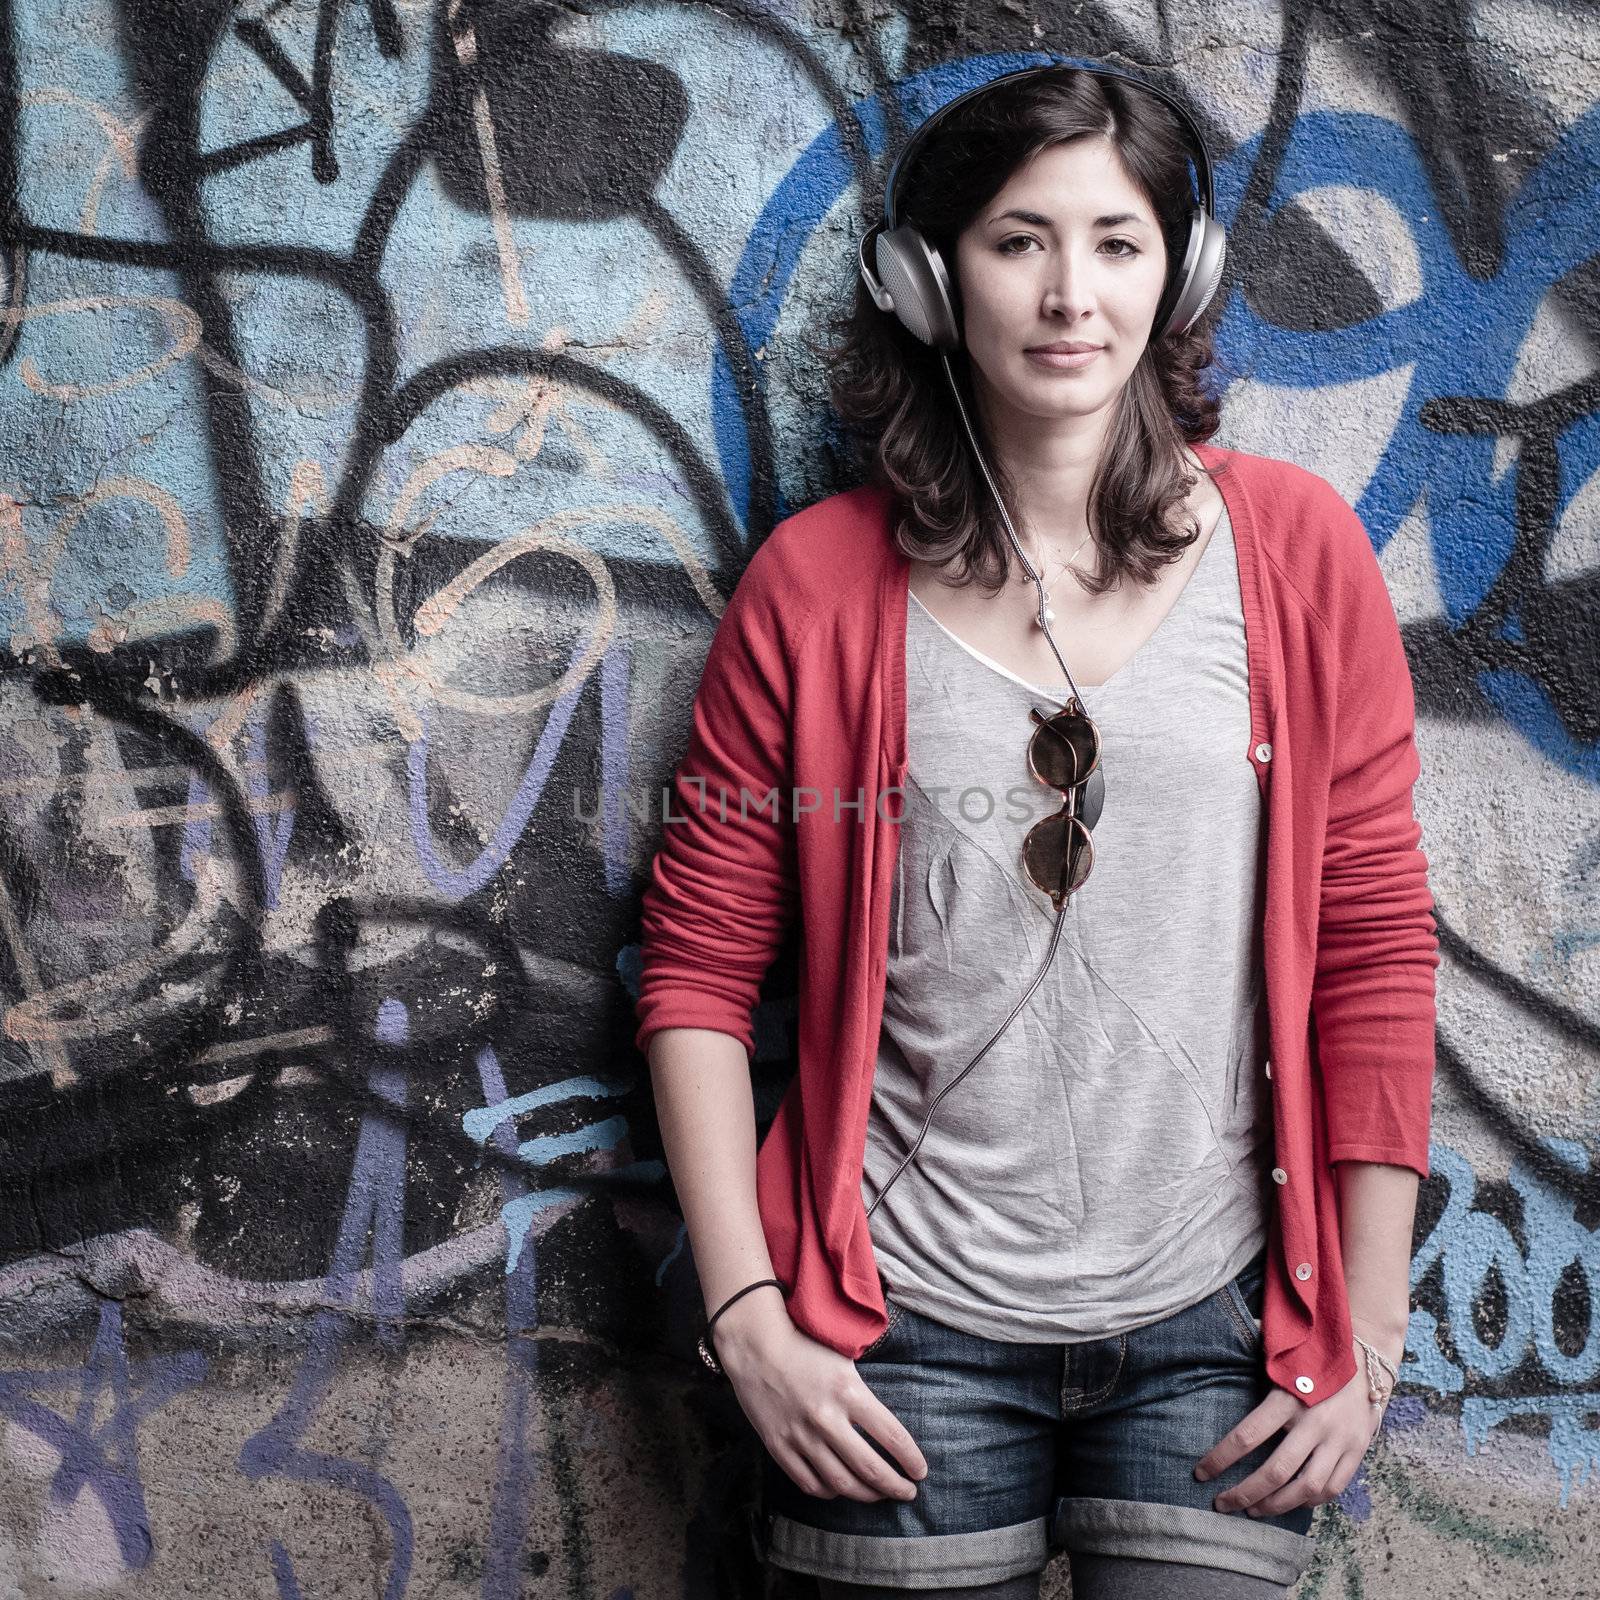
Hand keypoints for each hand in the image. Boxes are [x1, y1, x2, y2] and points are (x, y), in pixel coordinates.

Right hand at [713, 1293, 928, 1502]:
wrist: (755, 1345)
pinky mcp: (778, 1446)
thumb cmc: (805, 1346)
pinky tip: (841, 1488)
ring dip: (866, 1495)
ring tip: (879, 1495)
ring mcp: (800, 1435)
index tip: (920, 1471)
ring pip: (841, 1483)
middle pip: (870, 1468)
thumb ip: (864, 1394)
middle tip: (908, 1493)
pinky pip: (809, 1483)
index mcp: (848, 1391)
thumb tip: (890, 1429)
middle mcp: (826, 1417)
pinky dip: (830, 1492)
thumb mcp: (844, 1360)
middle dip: (895, 1486)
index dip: (911, 1459)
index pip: (892, 1435)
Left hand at [1193, 1352, 1386, 1517]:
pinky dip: (1310, 1500)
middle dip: (1245, 1493)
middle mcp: (1315, 1422)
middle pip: (1276, 1471)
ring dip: (1276, 1505)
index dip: (1221, 1458)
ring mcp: (1340, 1440)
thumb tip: (1217, 1369)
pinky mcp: (1358, 1451)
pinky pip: (1333, 1487)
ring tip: (1254, 1511)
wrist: (1364, 1358)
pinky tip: (1292, 1502)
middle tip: (1222, 1504)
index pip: (1248, 1435)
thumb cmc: (1310, 1358)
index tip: (1201, 1473)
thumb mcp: (1280, 1362)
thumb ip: (1253, 1376)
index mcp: (1289, 1397)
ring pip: (1306, 1488)